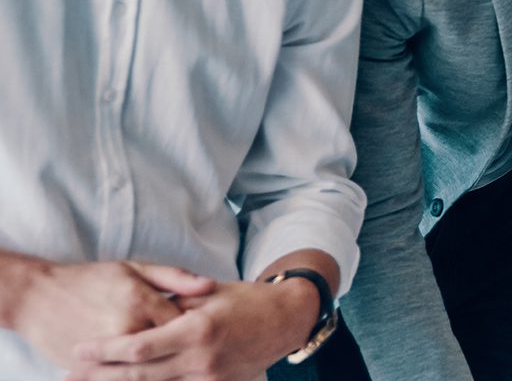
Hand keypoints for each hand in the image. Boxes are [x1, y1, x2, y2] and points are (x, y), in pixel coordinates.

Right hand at [0, 259, 212, 369]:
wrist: (38, 297)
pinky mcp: (90, 370)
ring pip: (150, 372)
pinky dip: (143, 380)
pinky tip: (160, 376)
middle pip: (172, 352)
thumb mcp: (136, 269)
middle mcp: (127, 330)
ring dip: (170, 373)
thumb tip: (210, 286)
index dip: (204, 329)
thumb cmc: (92, 279)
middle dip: (191, 355)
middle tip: (205, 354)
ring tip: (186, 366)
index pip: (186, 323)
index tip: (218, 330)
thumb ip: (175, 278)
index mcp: (142, 304)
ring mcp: (108, 354)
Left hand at [67, 279, 317, 380]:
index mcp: (197, 329)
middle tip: (70, 377)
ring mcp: (210, 377)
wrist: (288, 320)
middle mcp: (202, 358)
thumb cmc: (247, 299)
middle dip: (100, 376)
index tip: (79, 351)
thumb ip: (171, 303)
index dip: (105, 352)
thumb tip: (136, 312)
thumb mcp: (207, 293)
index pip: (140, 347)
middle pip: (139, 375)